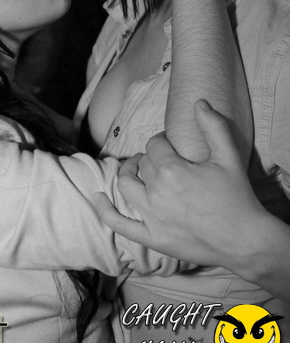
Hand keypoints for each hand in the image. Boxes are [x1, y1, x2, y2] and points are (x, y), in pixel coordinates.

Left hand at [94, 100, 264, 269]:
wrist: (245, 240)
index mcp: (172, 170)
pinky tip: (97, 197)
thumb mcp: (229, 157)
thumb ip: (213, 126)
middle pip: (142, 164)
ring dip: (127, 173)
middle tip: (161, 158)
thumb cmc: (238, 197)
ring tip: (136, 168)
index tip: (171, 145)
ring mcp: (152, 217)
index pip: (155, 145)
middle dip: (150, 157)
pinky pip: (119, 224)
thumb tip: (199, 102)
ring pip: (126, 185)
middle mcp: (156, 193)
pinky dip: (104, 210)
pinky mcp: (152, 238)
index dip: (162, 141)